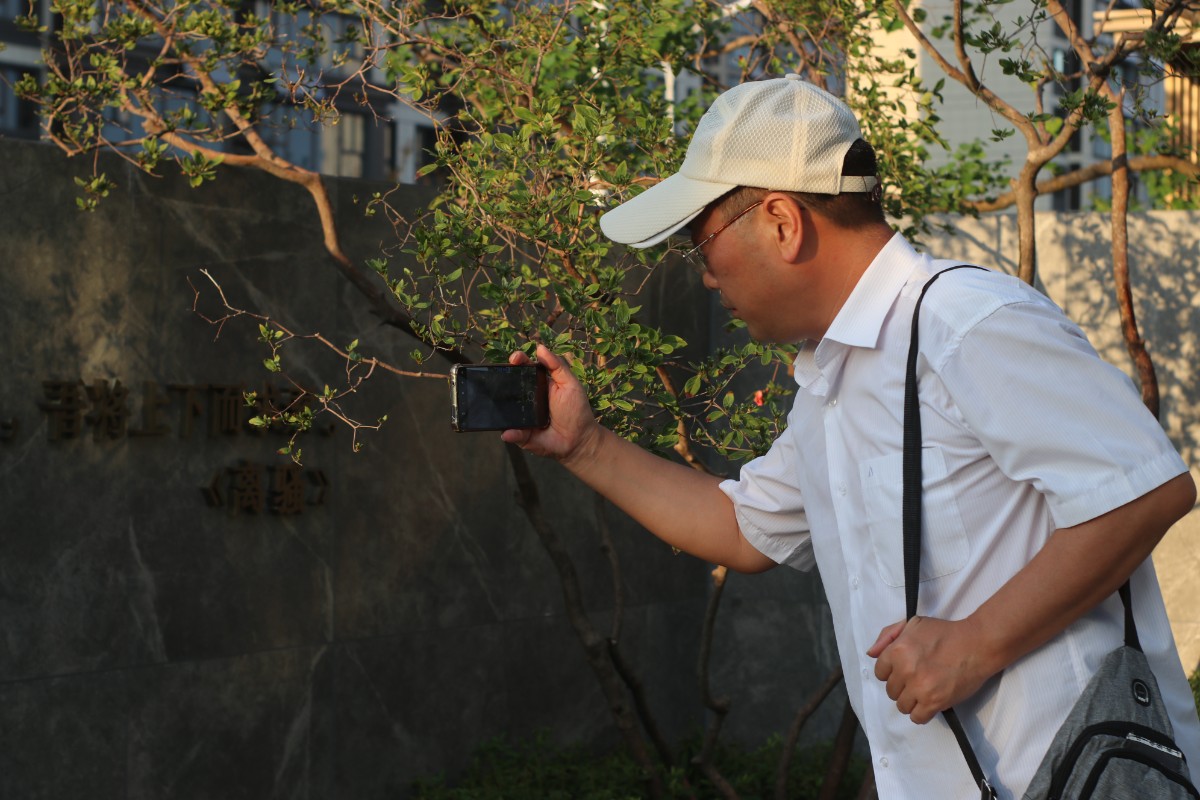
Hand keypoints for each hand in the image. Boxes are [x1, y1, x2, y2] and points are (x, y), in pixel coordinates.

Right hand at [500, 344, 599, 462]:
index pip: (525, 368)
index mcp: (539, 383)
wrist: (578, 440)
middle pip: (510, 384)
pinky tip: (509, 431)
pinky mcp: (521, 433)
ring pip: (505, 407)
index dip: (519, 361)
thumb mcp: (570, 384)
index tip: (515, 358)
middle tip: (501, 373)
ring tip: (496, 400)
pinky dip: (509, 432)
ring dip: (500, 404)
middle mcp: (527, 397)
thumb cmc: (576, 410)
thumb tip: (540, 347)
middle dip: (503, 377)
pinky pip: (511, 432)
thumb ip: (557, 365)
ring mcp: (522, 415)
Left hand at [867, 616, 991, 724]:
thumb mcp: (913, 624)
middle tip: (917, 680)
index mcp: (897, 650)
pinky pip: (917, 718)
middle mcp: (905, 670)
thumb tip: (871, 654)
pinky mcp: (934, 702)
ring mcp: (919, 688)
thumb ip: (888, 636)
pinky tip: (928, 704)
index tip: (903, 670)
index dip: (892, 672)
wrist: (976, 645)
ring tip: (923, 692)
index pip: (880, 672)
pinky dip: (921, 713)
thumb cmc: (945, 633)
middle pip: (891, 690)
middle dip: (901, 686)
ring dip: (911, 701)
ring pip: (902, 706)